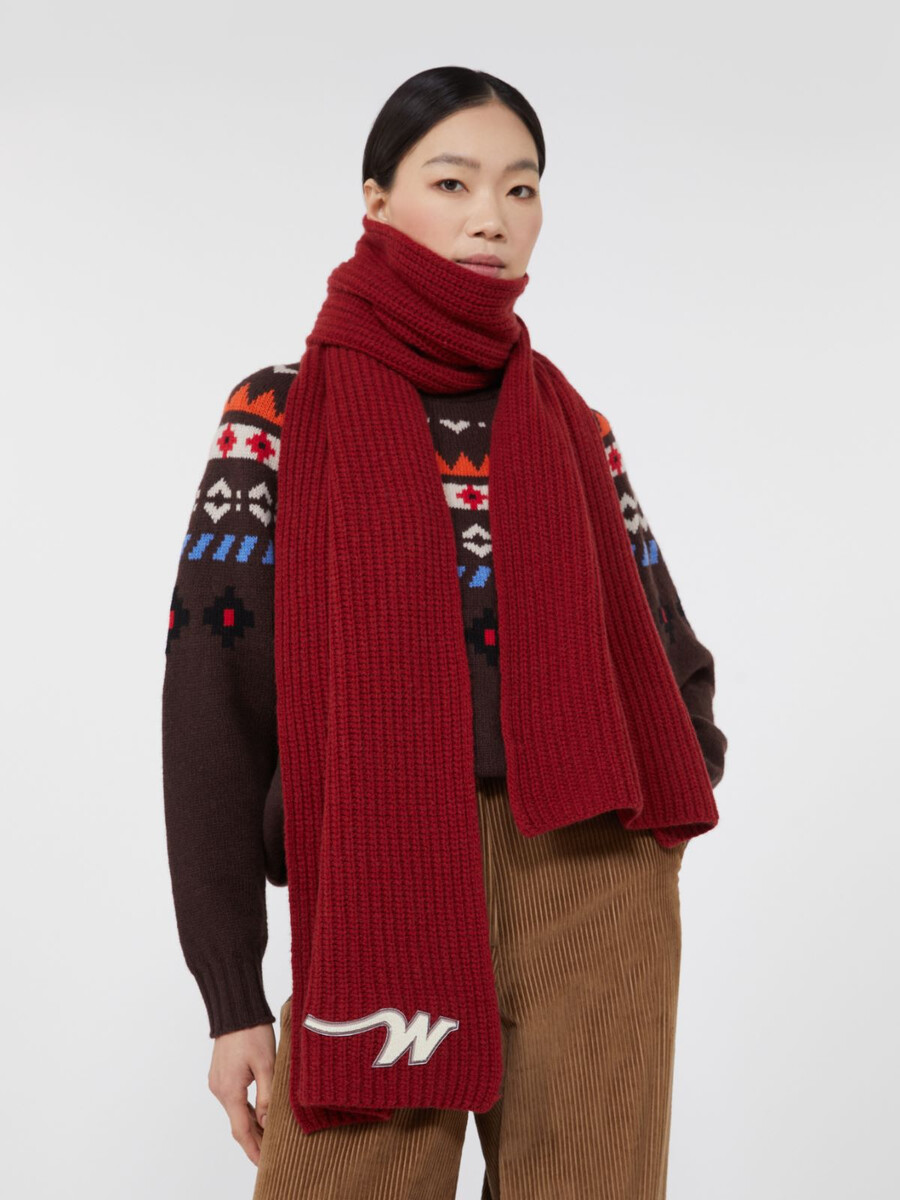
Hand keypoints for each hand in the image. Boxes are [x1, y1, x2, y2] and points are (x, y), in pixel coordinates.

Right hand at [208, 1022, 276, 1164]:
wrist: (236, 1008)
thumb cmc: (252, 1032)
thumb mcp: (266, 1064)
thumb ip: (267, 1096)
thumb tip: (268, 1124)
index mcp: (230, 1091)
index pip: (242, 1131)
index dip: (253, 1149)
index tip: (264, 1164)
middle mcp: (220, 1090)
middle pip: (238, 1124)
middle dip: (254, 1140)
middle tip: (271, 1153)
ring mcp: (218, 1082)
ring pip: (236, 1111)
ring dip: (251, 1124)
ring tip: (269, 1136)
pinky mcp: (221, 1074)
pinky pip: (234, 1099)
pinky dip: (246, 1109)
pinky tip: (258, 1113)